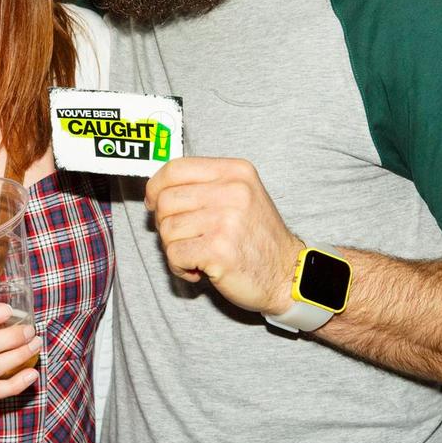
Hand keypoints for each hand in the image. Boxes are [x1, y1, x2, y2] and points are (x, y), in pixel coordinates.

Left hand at [145, 157, 301, 315]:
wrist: (287, 274)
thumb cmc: (256, 238)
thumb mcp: (240, 196)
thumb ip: (204, 187)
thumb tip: (155, 192)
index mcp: (235, 171)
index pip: (176, 168)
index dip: (155, 187)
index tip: (154, 203)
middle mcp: (233, 190)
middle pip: (166, 200)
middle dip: (165, 224)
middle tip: (184, 239)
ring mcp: (226, 220)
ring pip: (167, 229)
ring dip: (174, 249)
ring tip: (197, 255)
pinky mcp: (219, 250)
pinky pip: (175, 254)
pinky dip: (180, 267)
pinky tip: (199, 269)